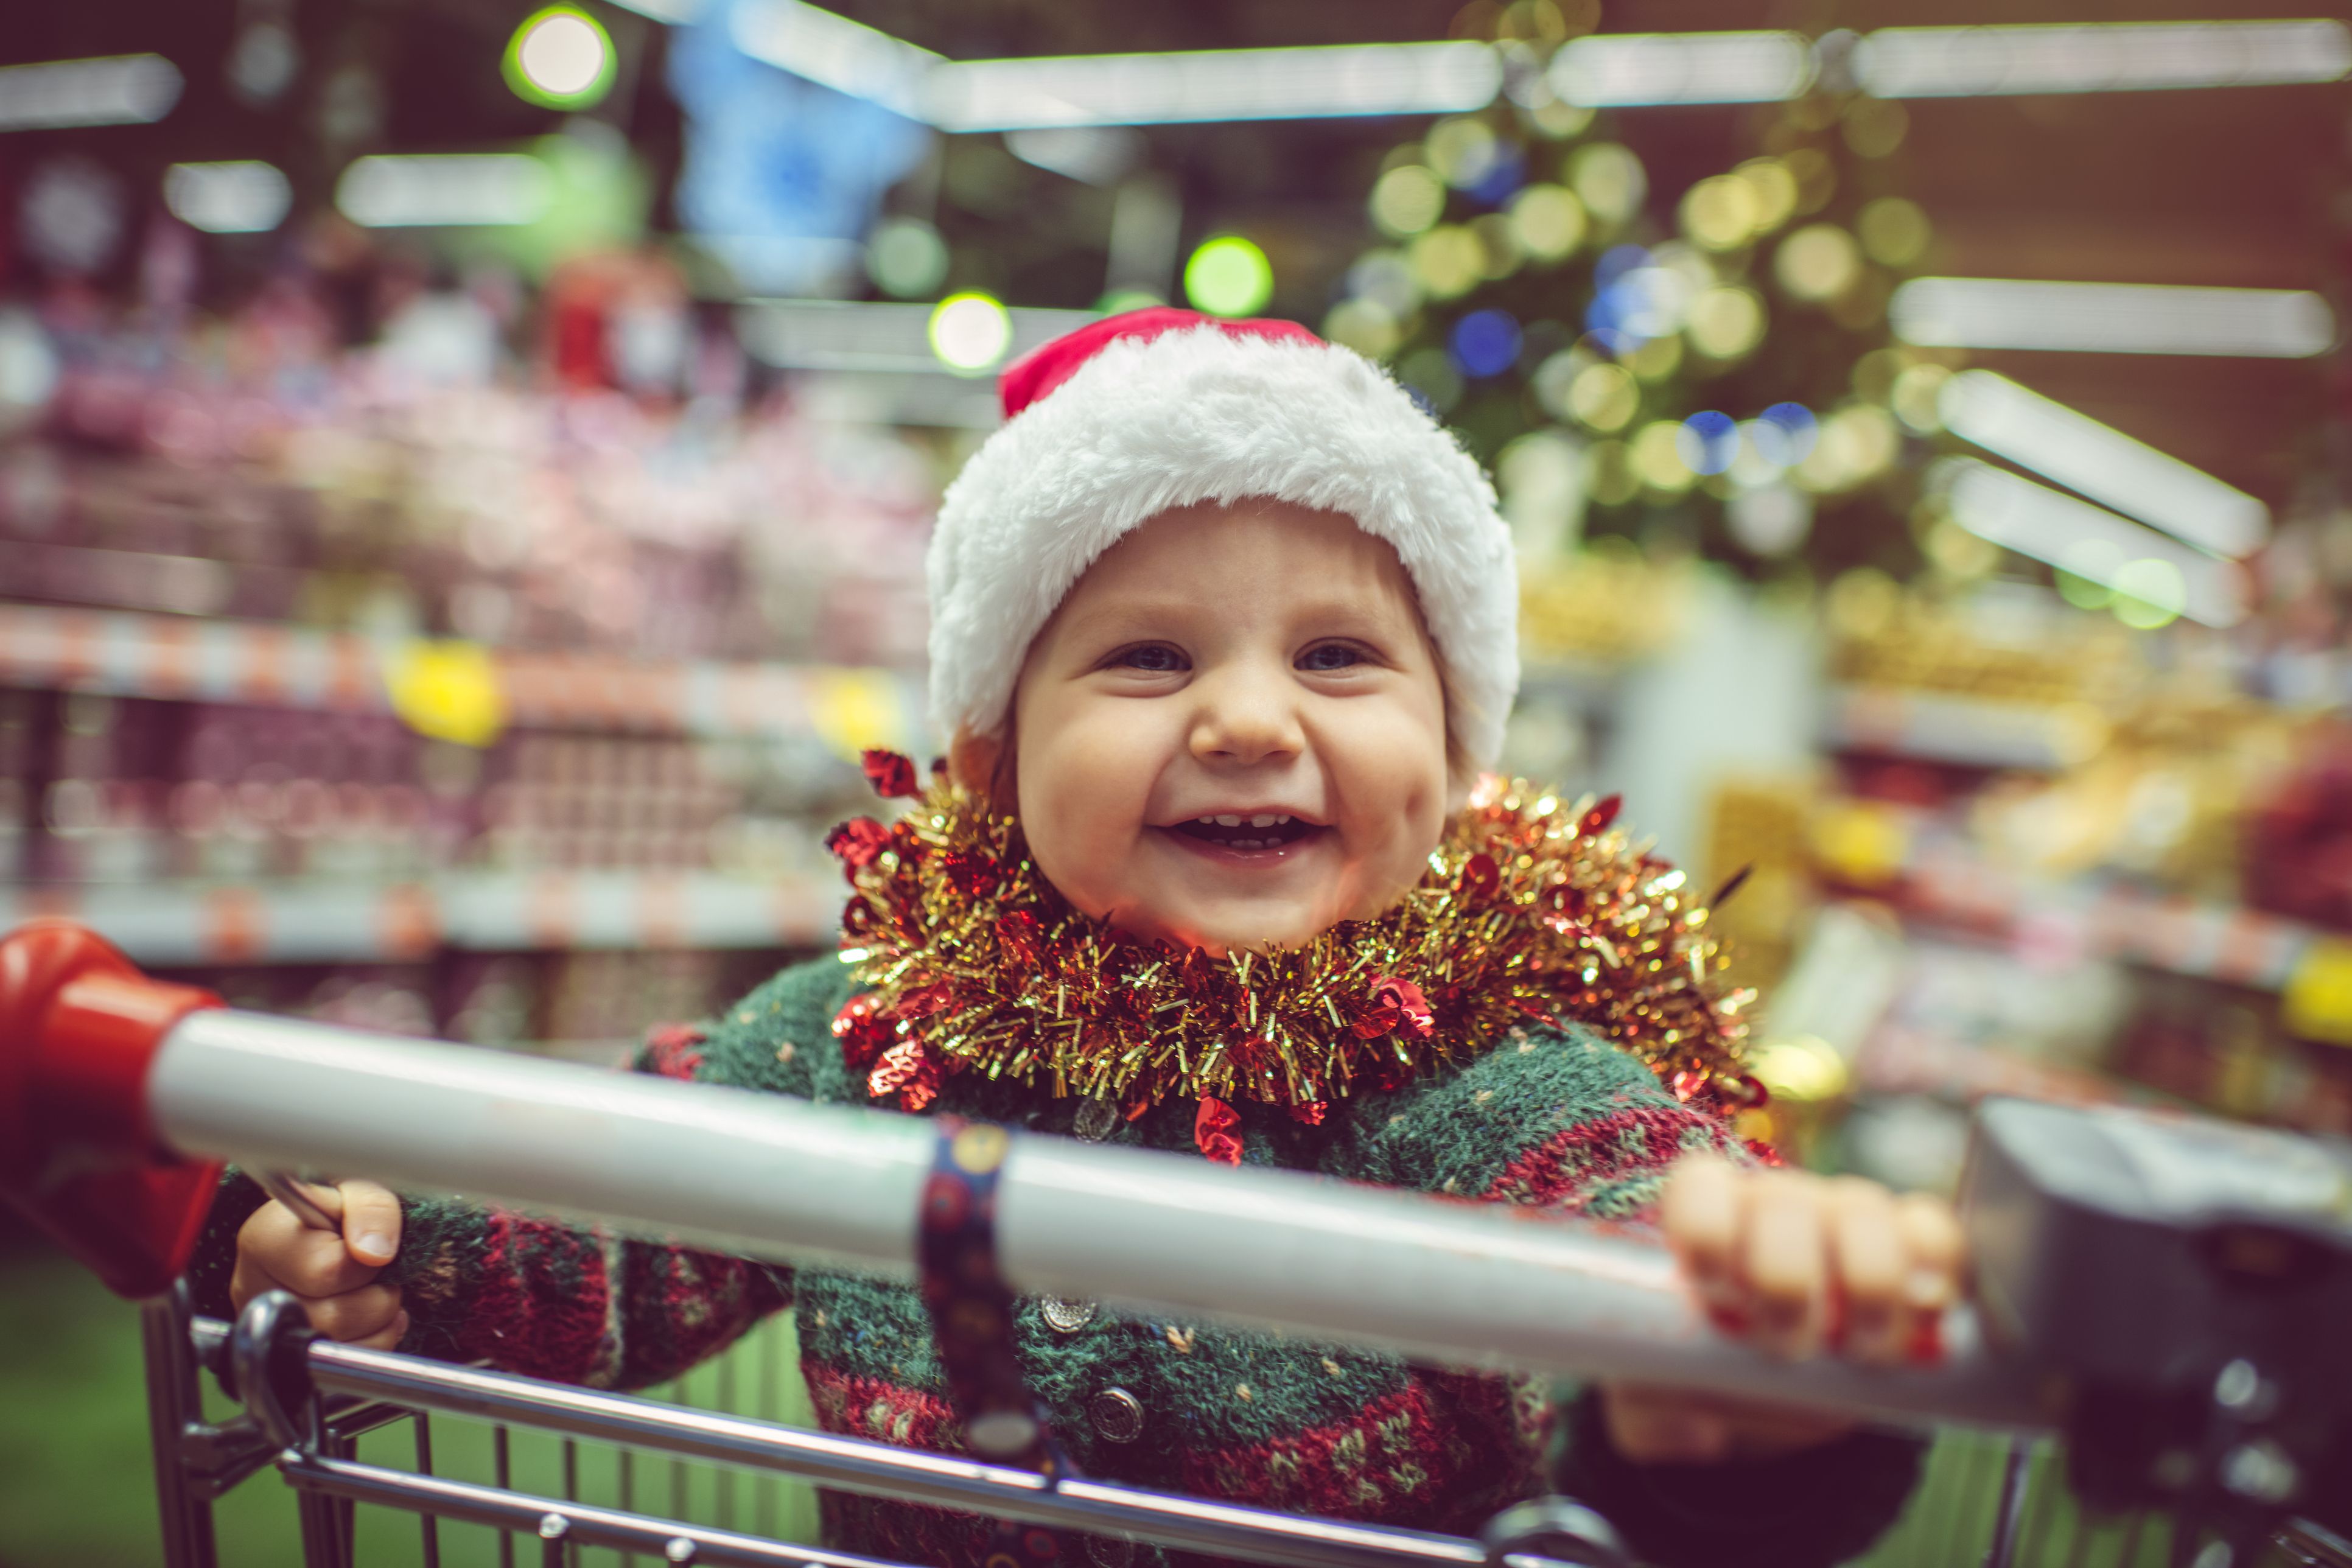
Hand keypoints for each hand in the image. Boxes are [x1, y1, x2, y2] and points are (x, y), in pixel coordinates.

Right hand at [230, 1178, 407, 1348]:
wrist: (334, 1226)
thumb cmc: (342, 1206)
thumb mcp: (362, 1187)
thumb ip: (371, 1208)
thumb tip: (373, 1252)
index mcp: (264, 1240)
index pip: (326, 1270)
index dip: (363, 1263)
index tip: (364, 1246)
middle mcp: (254, 1288)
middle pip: (330, 1318)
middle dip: (375, 1296)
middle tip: (376, 1273)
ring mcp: (265, 1327)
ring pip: (335, 1349)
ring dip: (376, 1322)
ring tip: (372, 1293)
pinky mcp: (284, 1357)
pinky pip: (337, 1373)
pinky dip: (371, 1346)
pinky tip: (369, 1319)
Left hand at [1598, 1155, 1965, 1464]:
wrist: (1784, 1389)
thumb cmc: (1713, 1376)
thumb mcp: (1661, 1395)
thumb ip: (1655, 1410)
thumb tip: (1691, 1431)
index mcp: (1702, 1219)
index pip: (1700, 1190)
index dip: (1708, 1235)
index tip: (1718, 1297)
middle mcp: (1773, 1203)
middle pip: (1784, 1203)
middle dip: (1788, 1284)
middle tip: (1789, 1349)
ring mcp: (1846, 1216)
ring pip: (1863, 1212)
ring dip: (1868, 1287)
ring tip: (1859, 1350)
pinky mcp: (1912, 1245)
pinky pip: (1934, 1231)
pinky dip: (1936, 1268)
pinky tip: (1926, 1313)